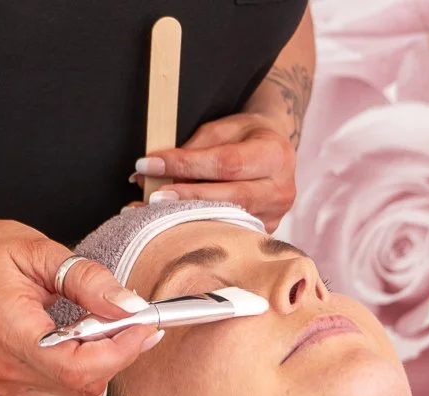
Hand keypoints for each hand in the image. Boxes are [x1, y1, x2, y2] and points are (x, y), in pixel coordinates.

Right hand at [0, 217, 161, 395]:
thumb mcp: (44, 252)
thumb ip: (90, 281)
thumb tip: (130, 307)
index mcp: (6, 329)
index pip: (76, 367)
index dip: (121, 351)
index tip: (144, 325)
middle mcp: (2, 369)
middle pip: (84, 388)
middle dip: (118, 356)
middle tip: (127, 321)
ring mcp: (4, 387)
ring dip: (103, 370)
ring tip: (98, 332)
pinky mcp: (12, 395)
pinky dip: (87, 381)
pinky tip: (81, 348)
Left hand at [132, 112, 296, 231]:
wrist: (274, 153)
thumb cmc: (245, 136)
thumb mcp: (224, 129)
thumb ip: (195, 149)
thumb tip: (153, 170)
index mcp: (274, 155)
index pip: (225, 163)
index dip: (186, 165)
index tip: (148, 164)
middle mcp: (279, 190)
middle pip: (229, 198)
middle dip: (187, 198)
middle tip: (152, 198)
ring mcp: (274, 217)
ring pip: (227, 221)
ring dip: (188, 219)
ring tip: (154, 216)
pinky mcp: (263, 233)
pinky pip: (227, 233)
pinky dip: (199, 229)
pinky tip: (174, 228)